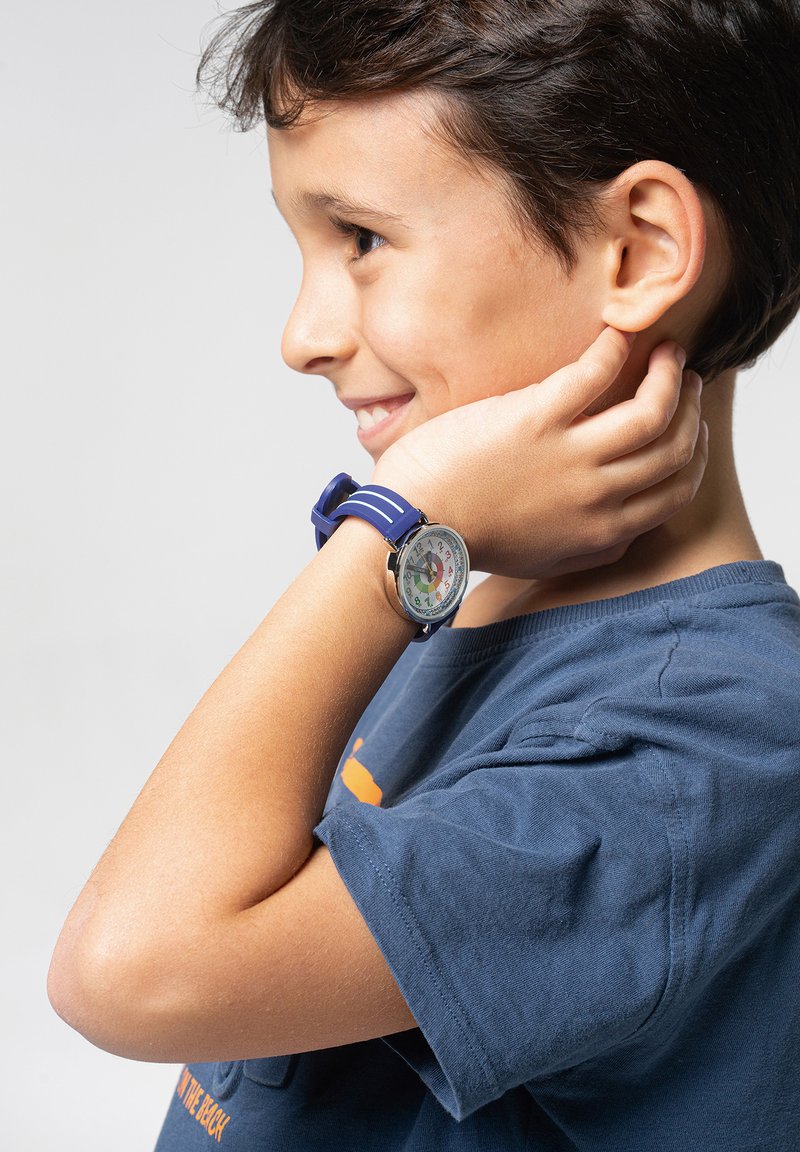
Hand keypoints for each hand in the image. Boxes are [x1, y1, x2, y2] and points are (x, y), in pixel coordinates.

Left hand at [370, 329, 707, 578]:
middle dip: (690, 407)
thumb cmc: (469, 540)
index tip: (689, 426)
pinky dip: (614, 347)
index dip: (693, 452)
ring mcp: (570, 456)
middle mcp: (598, 495)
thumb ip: (591, 548)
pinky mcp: (536, 419)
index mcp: (603, 530)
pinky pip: (595, 374)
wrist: (415, 528)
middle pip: (674, 446)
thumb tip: (624, 533)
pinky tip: (615, 332)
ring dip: (669, 374)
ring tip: (665, 350)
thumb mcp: (544, 560)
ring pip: (653, 410)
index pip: (677, 491)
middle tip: (683, 378)